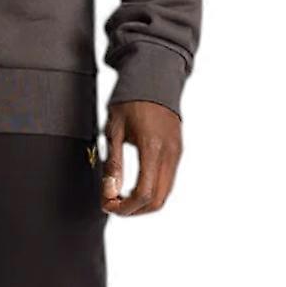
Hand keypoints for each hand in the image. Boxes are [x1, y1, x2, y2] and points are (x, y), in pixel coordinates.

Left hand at [101, 100, 182, 216]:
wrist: (154, 76)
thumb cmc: (130, 99)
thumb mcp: (113, 129)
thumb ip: (113, 163)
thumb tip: (109, 191)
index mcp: (152, 147)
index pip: (143, 193)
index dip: (124, 207)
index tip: (107, 204)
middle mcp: (170, 153)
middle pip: (157, 200)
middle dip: (133, 210)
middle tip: (112, 205)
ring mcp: (177, 153)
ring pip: (165, 194)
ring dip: (143, 203)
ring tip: (120, 197)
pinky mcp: (177, 151)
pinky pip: (167, 182)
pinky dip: (152, 192)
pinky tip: (134, 186)